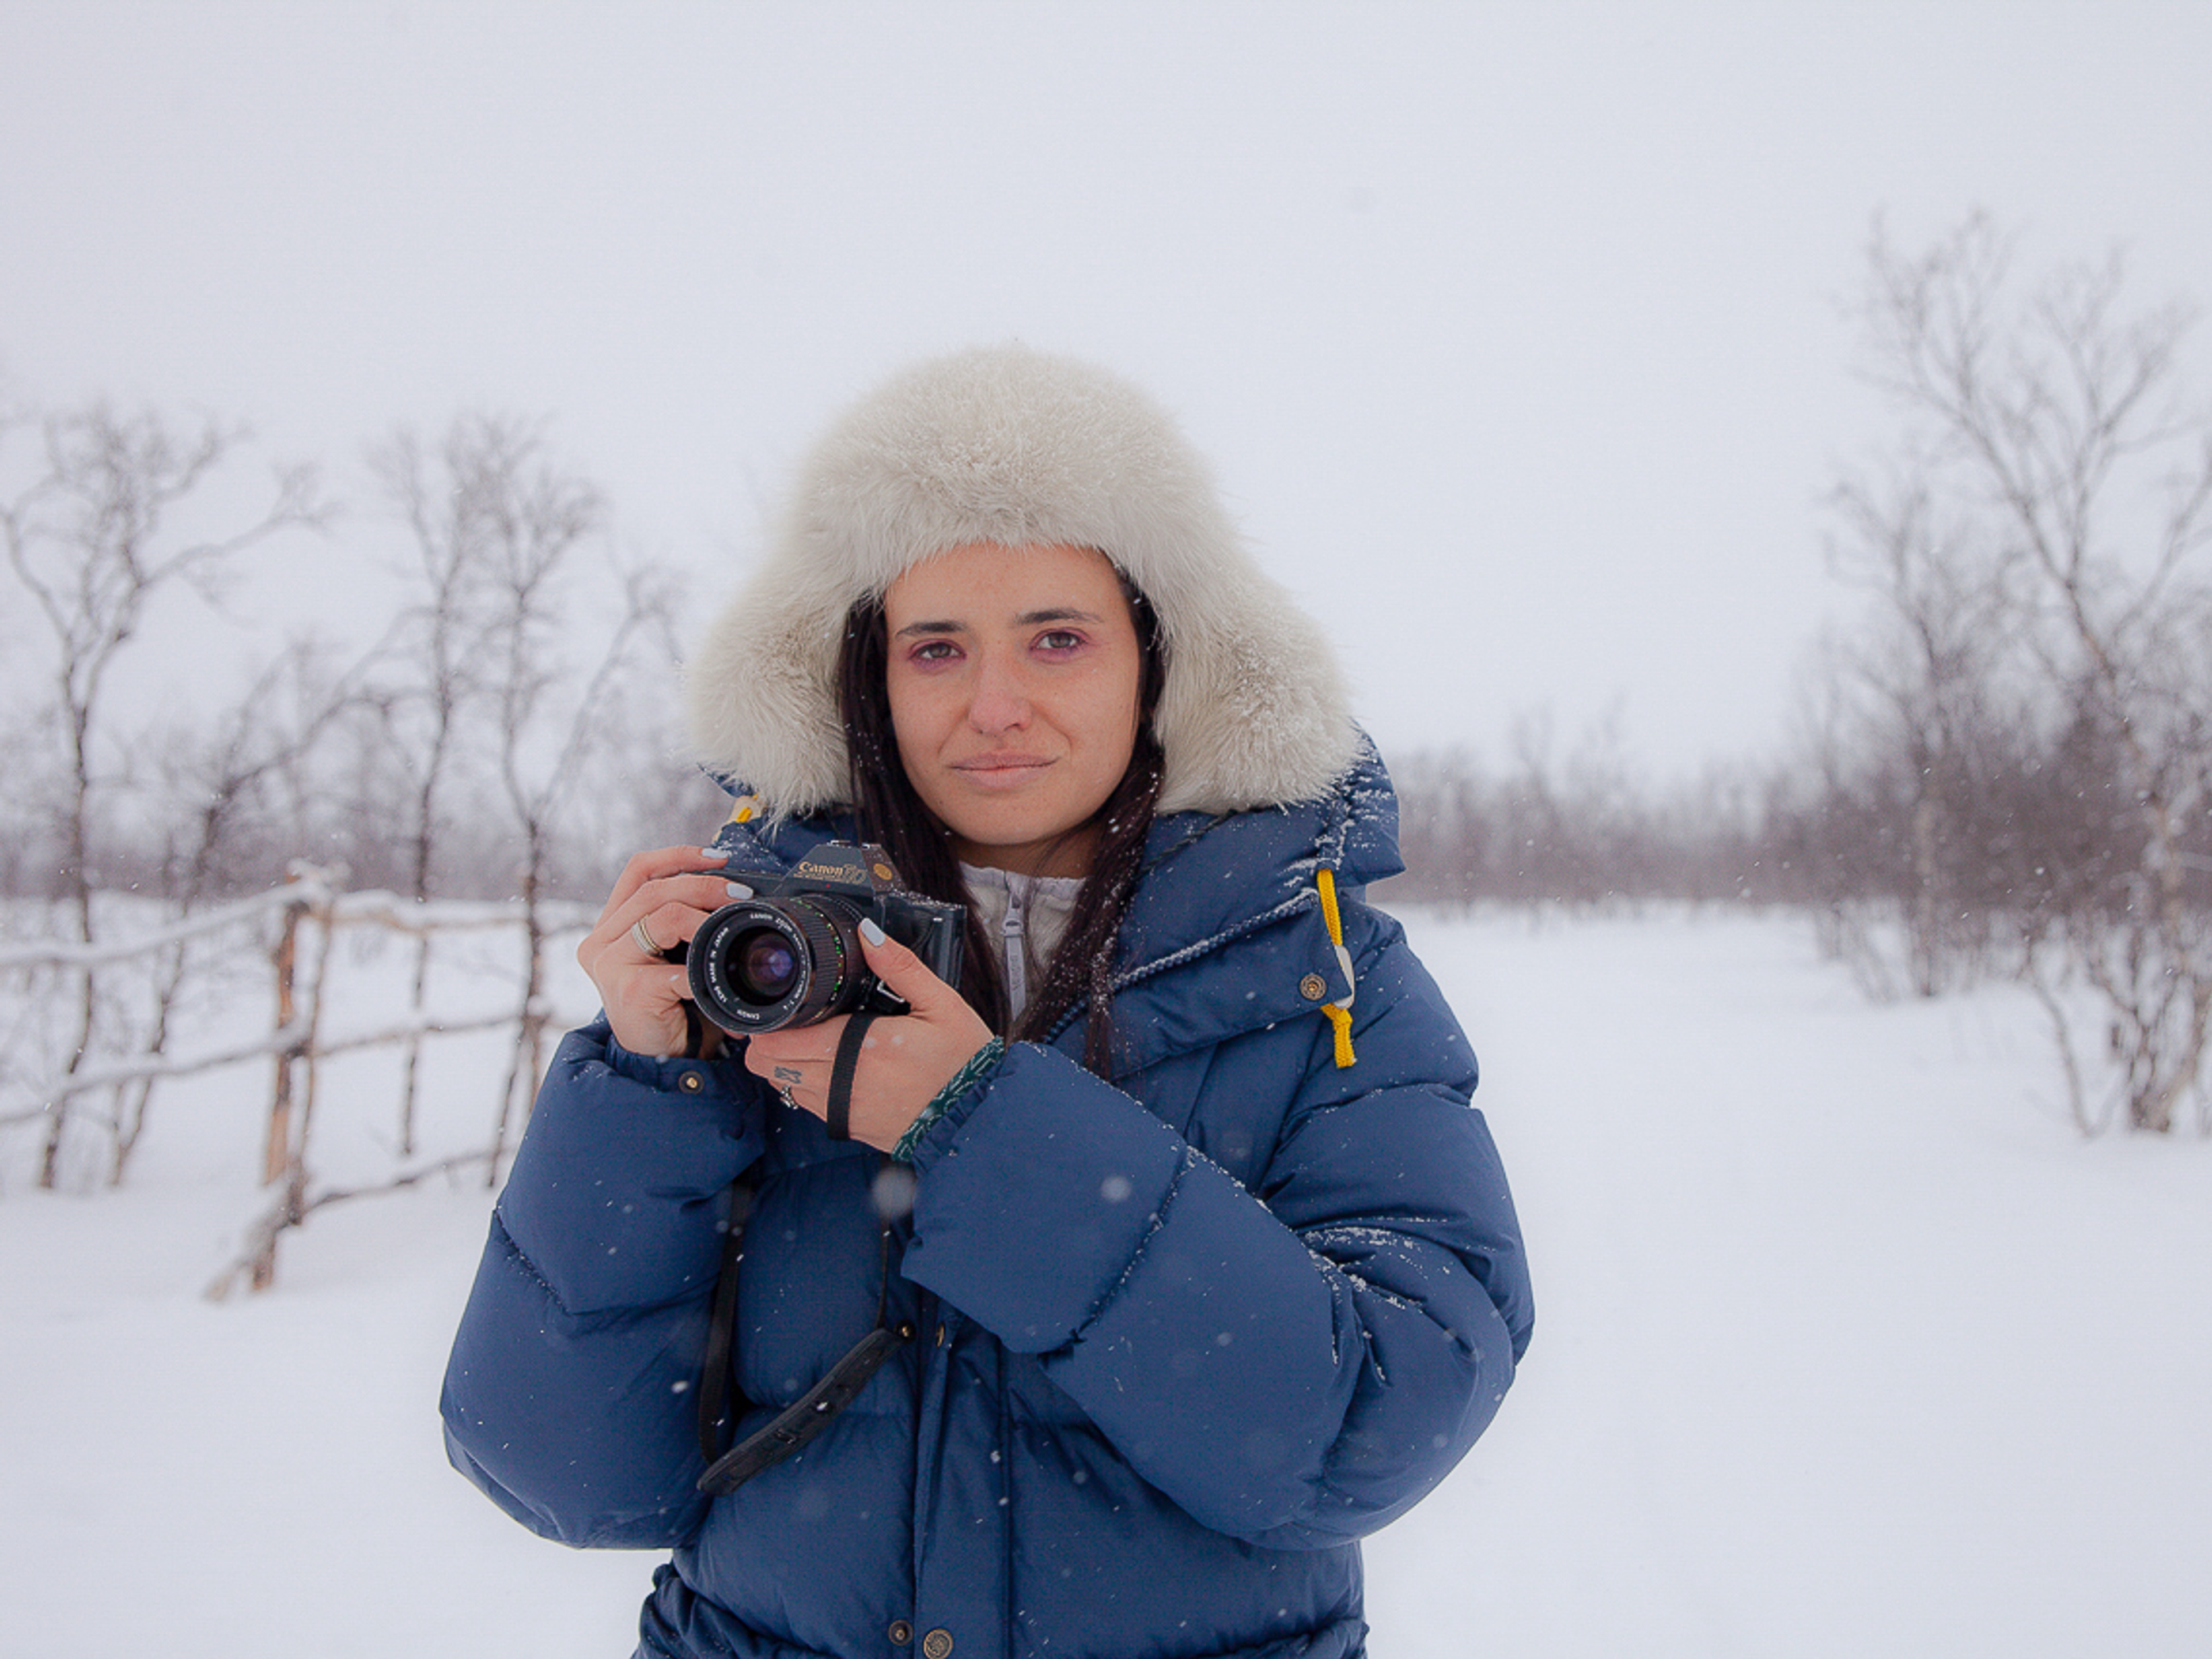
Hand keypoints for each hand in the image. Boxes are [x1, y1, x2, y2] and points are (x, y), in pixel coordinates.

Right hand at [577, 846, 752, 1057]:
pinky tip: (717, 977)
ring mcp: (610, 966)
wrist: (656, 1058)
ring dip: (703, 918)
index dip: (678, 855)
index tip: (718, 856)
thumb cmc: (669, 1003)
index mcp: (612, 924)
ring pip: (660, 918)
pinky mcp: (627, 991)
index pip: (638, 871)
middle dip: (703, 885)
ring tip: (730, 926)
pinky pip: (674, 969)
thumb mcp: (671, 954)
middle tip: (738, 894)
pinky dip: (703, 971)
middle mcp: (602, 941)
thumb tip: (730, 890)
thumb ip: (681, 922)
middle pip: (654, 890)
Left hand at [745, 919, 994, 1152]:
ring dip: (784, 1063)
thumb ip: (900, 967)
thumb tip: (868, 934)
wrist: (978, 1118)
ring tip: (807, 1041)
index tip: (781, 1006)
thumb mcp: (941, 1004)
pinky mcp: (849, 1126)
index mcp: (863, 1046)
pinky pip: (806, 1106)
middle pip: (768, 1064)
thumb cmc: (963, 1062)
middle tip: (787, 1020)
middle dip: (768, 1040)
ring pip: (782, 1086)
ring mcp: (843, 1108)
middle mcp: (844, 1082)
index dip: (769, 1022)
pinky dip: (804, 1085)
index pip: (782, 1040)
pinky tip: (828, 1066)